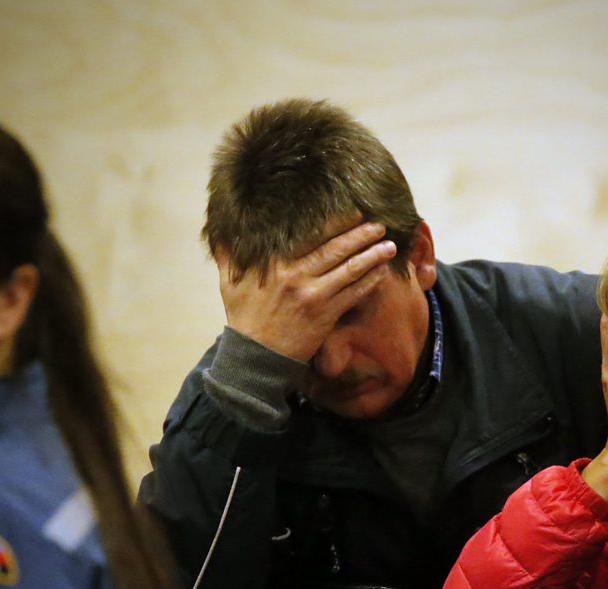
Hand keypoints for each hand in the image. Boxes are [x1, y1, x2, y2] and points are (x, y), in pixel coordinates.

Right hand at [217, 217, 396, 361]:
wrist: (255, 357)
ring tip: (389, 245)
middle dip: (361, 235)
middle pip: (336, 249)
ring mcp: (314, 296)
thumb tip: (219, 230)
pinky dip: (370, 282)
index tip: (354, 212)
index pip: (312, 236)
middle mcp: (297, 276)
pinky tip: (382, 273)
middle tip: (379, 224)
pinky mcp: (325, 316)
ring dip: (372, 256)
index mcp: (275, 263)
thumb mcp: (229, 282)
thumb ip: (227, 254)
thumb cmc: (243, 317)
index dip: (337, 223)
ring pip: (350, 270)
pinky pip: (353, 295)